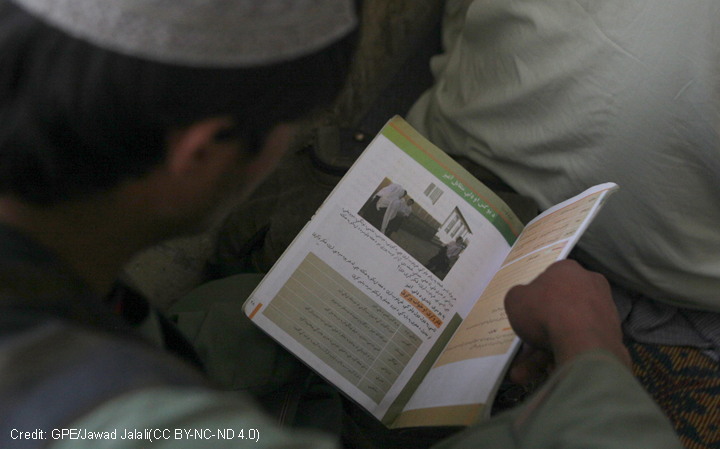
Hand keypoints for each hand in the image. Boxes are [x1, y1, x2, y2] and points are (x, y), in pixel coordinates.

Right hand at [504, 260, 629, 383]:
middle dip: (537, 333)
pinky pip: (580, 344)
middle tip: (521, 352)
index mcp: (568, 269)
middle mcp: (590, 284)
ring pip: (567, 331)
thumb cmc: (544, 310)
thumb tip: (525, 300)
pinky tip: (545, 371)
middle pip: (558, 309)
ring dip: (543, 352)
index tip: (526, 315)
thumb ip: (518, 297)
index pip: (548, 281)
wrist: (581, 339)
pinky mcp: (612, 335)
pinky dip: (563, 356)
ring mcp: (604, 310)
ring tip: (523, 373)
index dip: (534, 298)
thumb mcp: (515, 300)